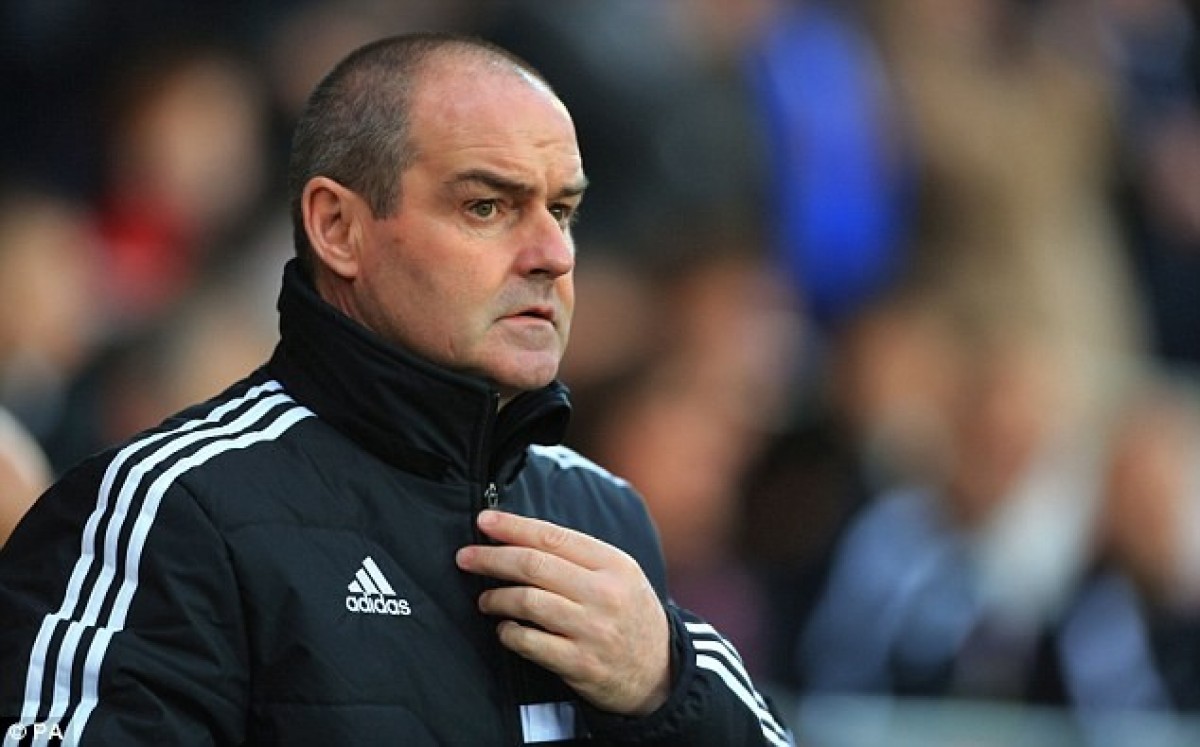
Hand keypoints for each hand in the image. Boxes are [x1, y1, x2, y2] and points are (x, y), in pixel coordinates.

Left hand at [455, 510, 670, 715]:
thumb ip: (579, 557)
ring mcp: (592, 630)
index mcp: (614, 564)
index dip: (513, 527)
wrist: (660, 672)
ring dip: (496, 598)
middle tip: (466, 557)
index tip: (484, 521)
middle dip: (492, 558)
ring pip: (527, 602)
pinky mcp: (580, 664)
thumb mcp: (620, 575)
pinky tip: (505, 629)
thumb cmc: (630, 615)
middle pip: (534, 566)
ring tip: (486, 599)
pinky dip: (509, 633)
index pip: (553, 537)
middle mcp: (604, 594)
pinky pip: (529, 642)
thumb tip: (520, 537)